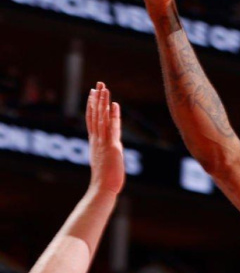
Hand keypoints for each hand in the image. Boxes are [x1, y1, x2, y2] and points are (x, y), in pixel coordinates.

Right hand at [86, 82, 124, 196]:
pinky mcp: (112, 147)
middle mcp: (97, 139)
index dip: (92, 105)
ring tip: (104, 88)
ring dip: (103, 102)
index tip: (92, 93)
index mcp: (94, 142)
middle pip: (95, 114)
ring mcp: (103, 142)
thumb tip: (109, 152)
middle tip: (99, 83)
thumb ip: (105, 153)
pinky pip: (112, 128)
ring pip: (102, 118)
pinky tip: (114, 104)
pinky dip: (113, 115)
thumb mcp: (103, 162)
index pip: (92, 119)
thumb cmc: (104, 180)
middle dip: (97, 98)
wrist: (103, 189)